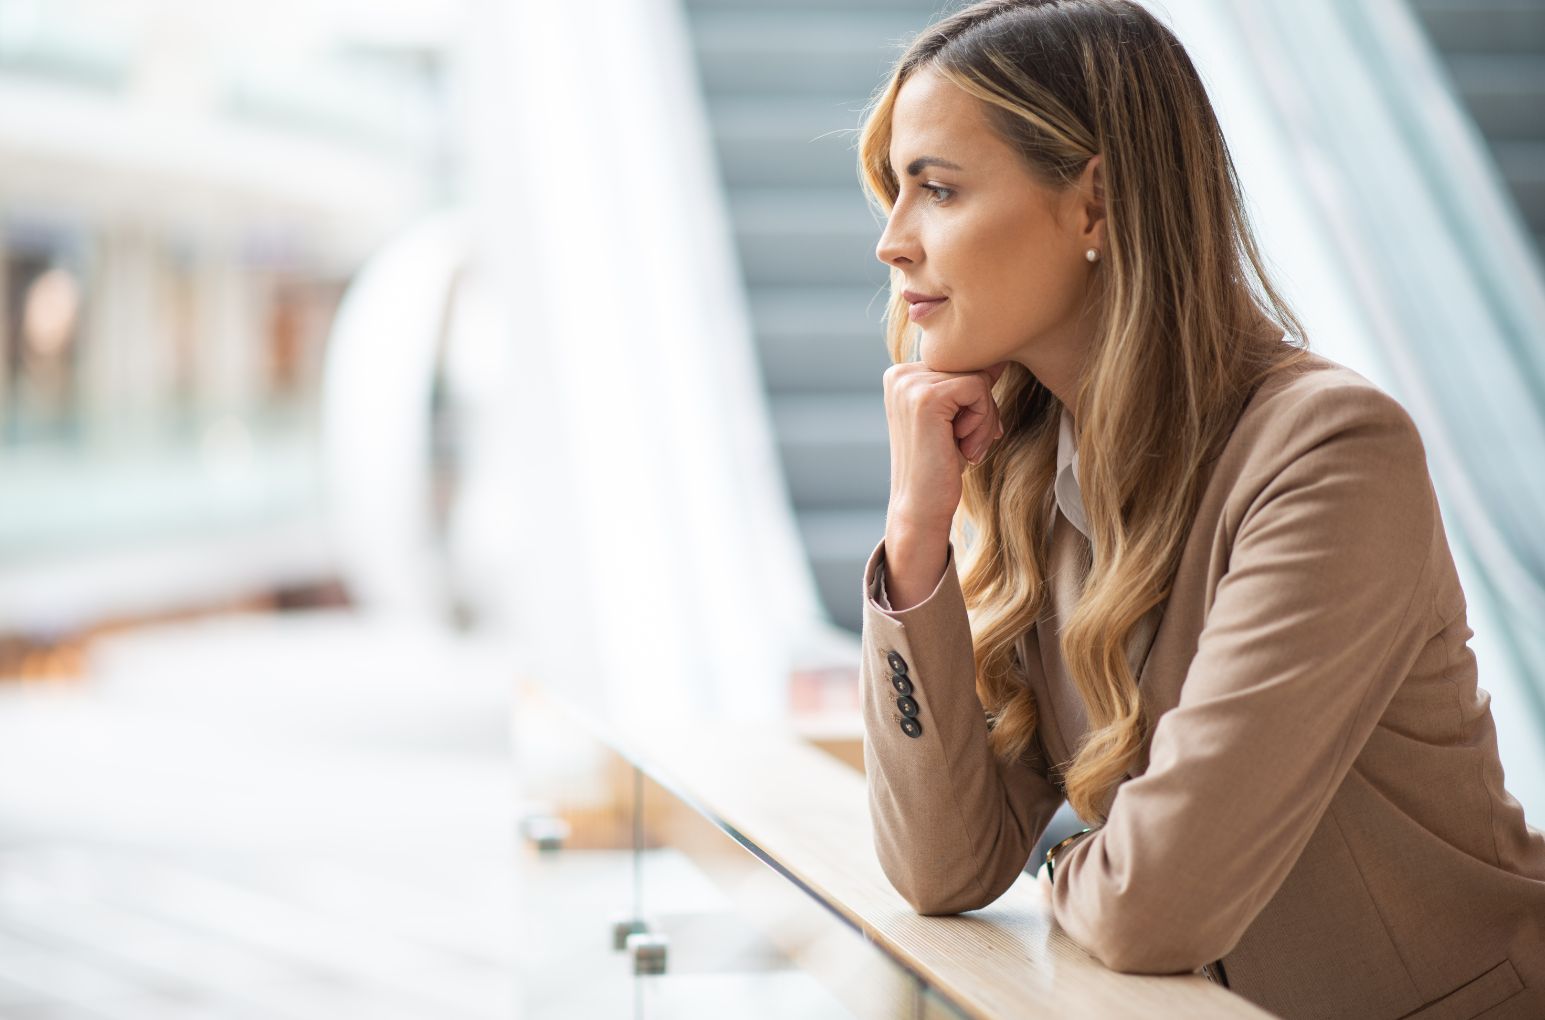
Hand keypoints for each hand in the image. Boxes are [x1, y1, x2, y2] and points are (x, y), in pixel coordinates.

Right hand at [882, 359, 1010, 534]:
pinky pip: (979, 389)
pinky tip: (961, 446)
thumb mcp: (953, 417)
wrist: (920, 508)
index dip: (974, 401)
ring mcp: (910, 384)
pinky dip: (981, 422)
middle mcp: (900, 374)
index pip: (961, 365)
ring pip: (979, 379)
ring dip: (983, 420)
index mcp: (901, 375)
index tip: (961, 434)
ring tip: (961, 447)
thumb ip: (966, 385)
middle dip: (981, 410)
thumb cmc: (939, 466)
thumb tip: (1001, 357)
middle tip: (964, 444)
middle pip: (972, 368)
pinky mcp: (927, 397)